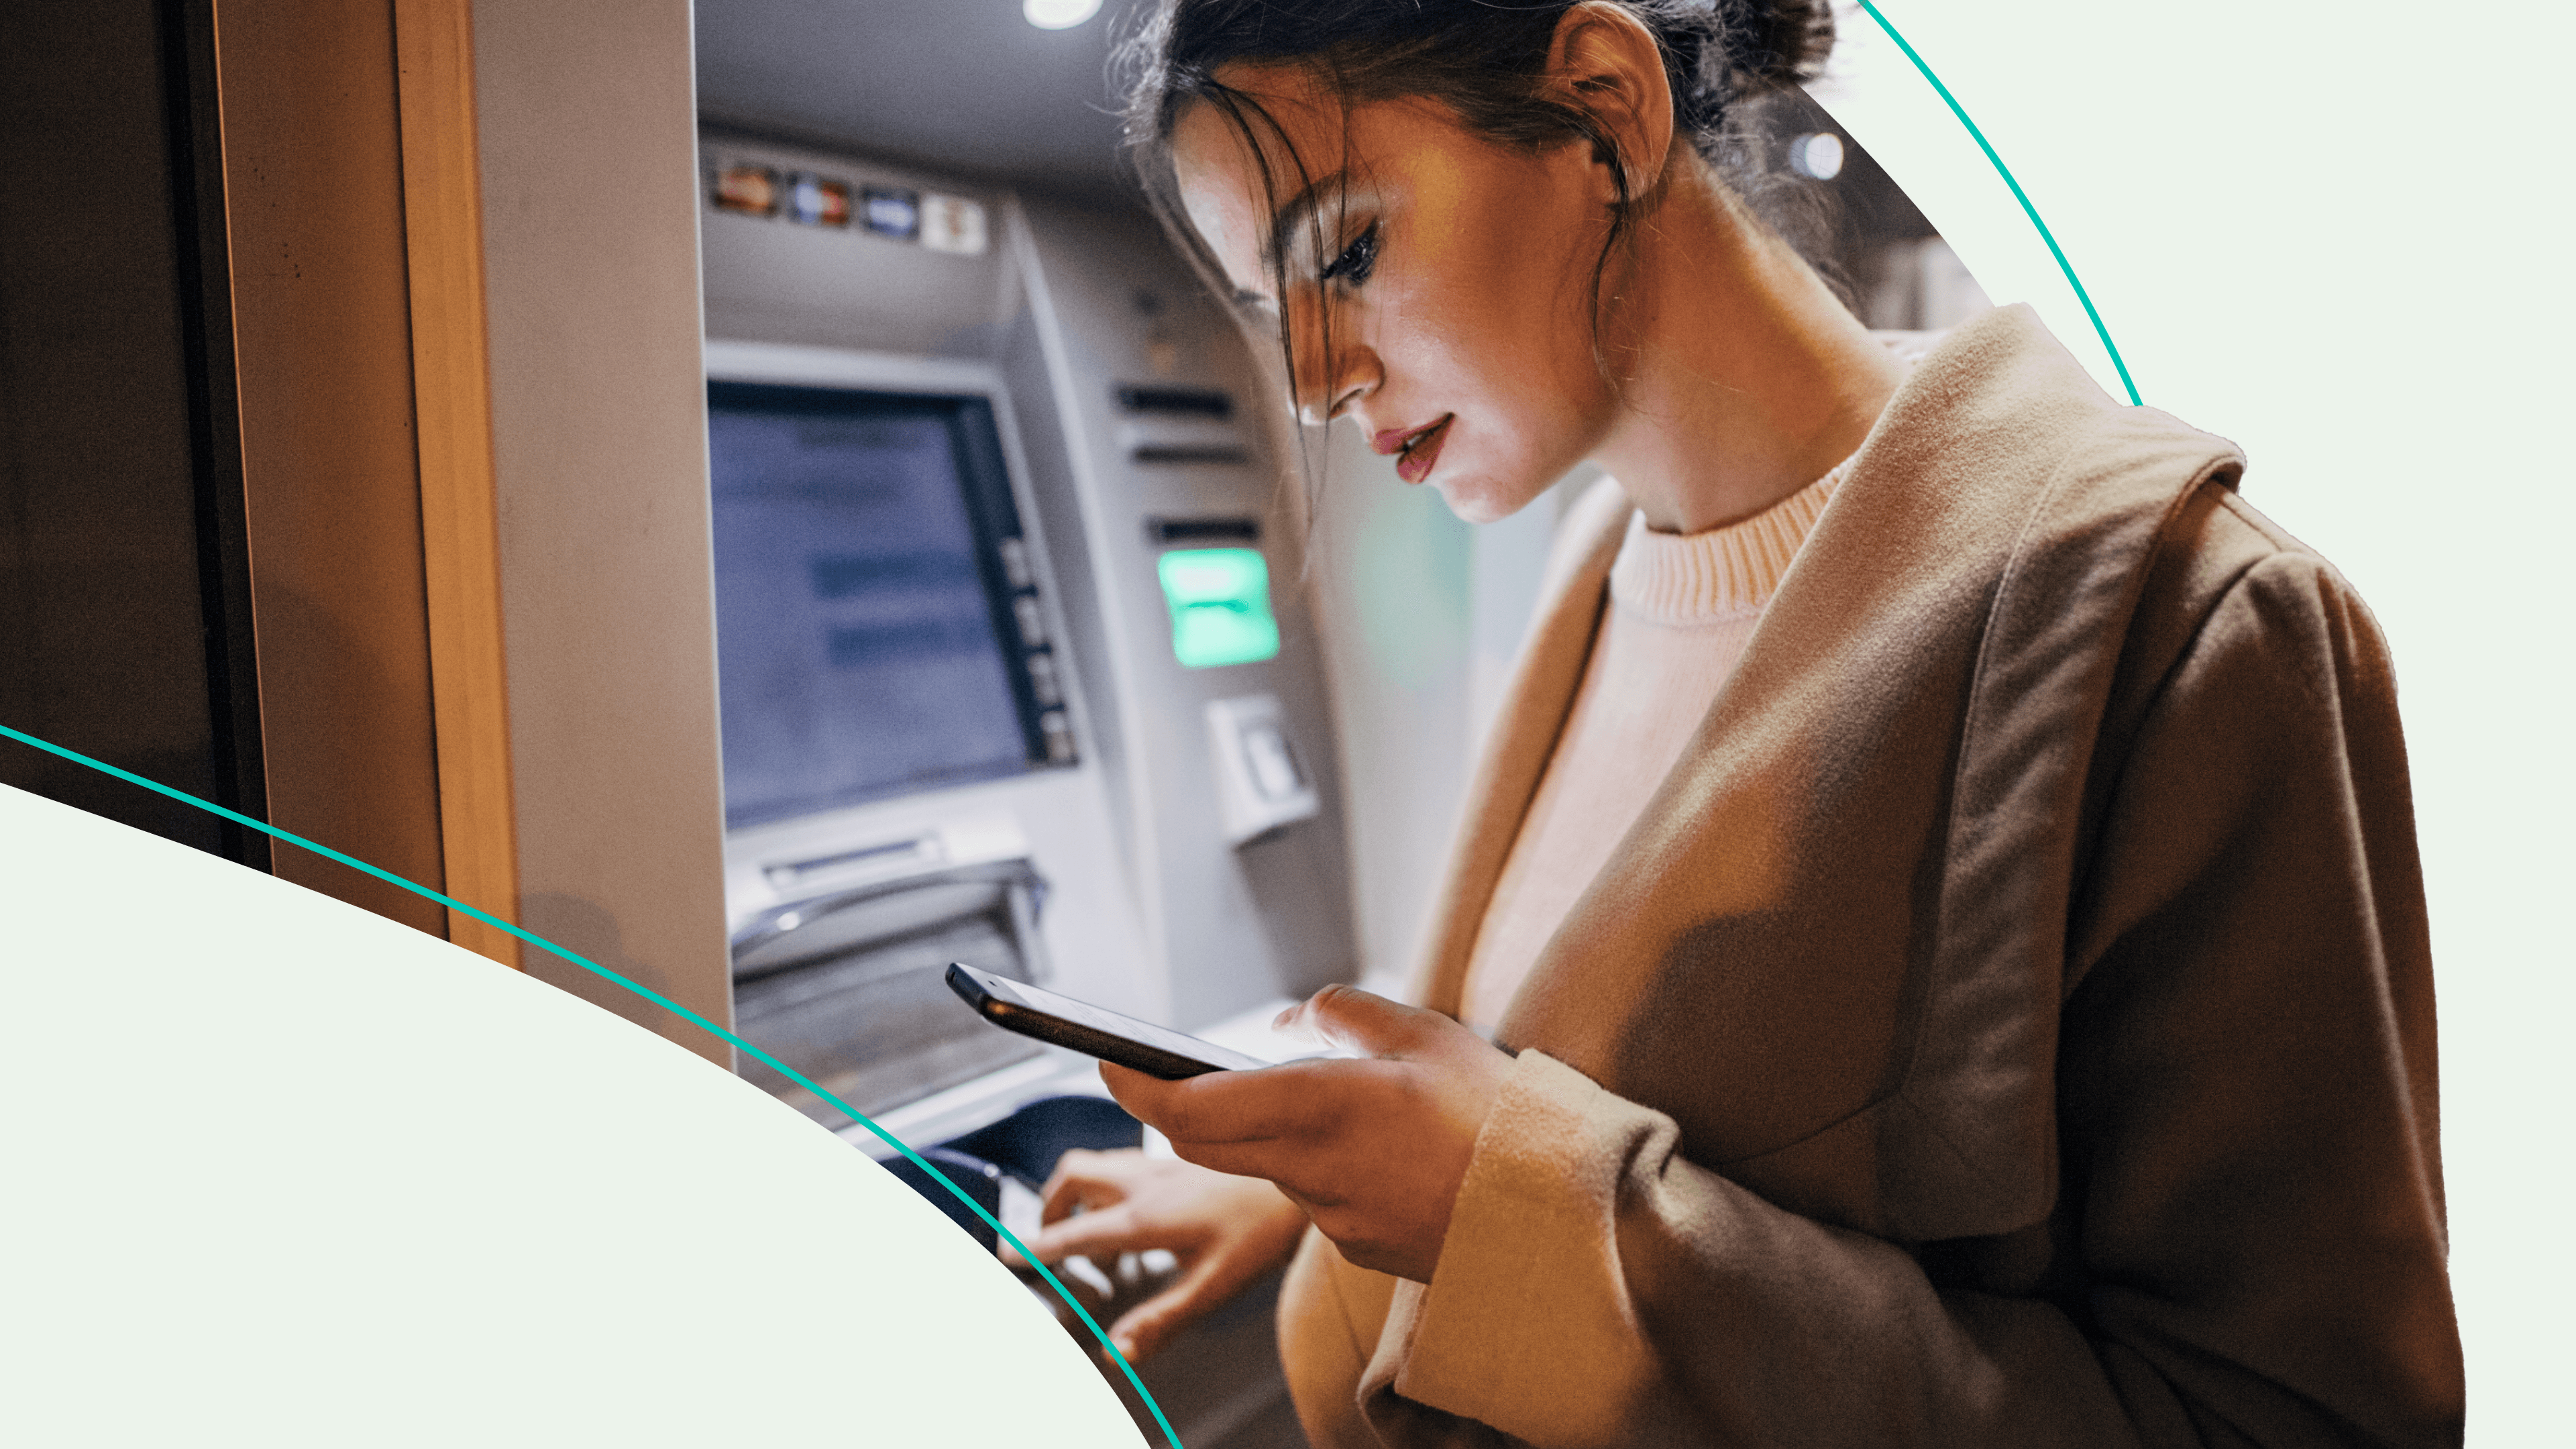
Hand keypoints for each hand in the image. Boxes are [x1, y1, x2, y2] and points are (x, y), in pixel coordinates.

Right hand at [1014, 1149, 1307, 1362]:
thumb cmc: (1261, 1233)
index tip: (1006, 1259)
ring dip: (1077, 1192)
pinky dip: (1108, 1184)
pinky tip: (1133, 1213)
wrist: (1301, 1173)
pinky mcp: (1175, 1157)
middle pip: (1071, 1177)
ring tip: (1089, 1231)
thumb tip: (1116, 1354)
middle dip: (1049, 1208)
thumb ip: (1159, 1322)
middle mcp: (1143, 1182)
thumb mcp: (1211, 1288)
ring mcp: (1159, 1164)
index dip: (1035, 1249)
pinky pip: (1122, 1162)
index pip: (1072, 1234)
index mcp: (1144, 1218)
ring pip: (1095, 1162)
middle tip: (1049, 1241)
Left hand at [1101, 984, 1513, 1283]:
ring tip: (1338, 1101)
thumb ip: (1340, 1013)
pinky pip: (1311, 1196)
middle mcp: (1311, 1167)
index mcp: (1322, 1106)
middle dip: (1179, 1108)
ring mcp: (1329, 1216)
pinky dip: (1318, 1166)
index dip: (1137, 1085)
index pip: (1191, 1107)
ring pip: (1264, 1166)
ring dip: (1268, 1134)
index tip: (1109, 1060)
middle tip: (1171, 1073)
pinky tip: (1377, 1149)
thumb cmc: (1496, 1113)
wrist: (1557, 1211)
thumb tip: (1285, 1025)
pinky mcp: (1353, 1245)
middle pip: (1206, 1143)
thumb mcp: (1422, 1031)